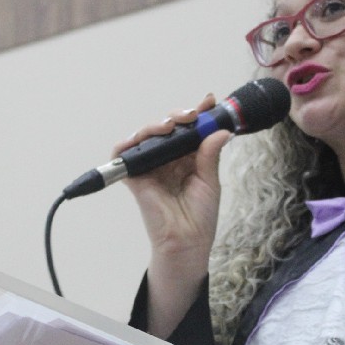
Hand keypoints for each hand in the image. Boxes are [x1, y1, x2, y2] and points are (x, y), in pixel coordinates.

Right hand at [114, 93, 232, 336]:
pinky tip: (141, 138)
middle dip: (179, 116)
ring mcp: (150, 167)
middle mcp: (167, 160)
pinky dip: (127, 143)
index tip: (209, 101)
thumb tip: (221, 130)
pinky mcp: (135, 177)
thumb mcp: (210, 181)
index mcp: (186, 159)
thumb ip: (209, 155)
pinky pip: (123, 155)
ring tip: (171, 124)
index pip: (189, 131)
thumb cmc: (200, 217)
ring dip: (156, 125)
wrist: (187, 243)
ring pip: (146, 136)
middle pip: (167, 128)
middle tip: (193, 115)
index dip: (197, 114)